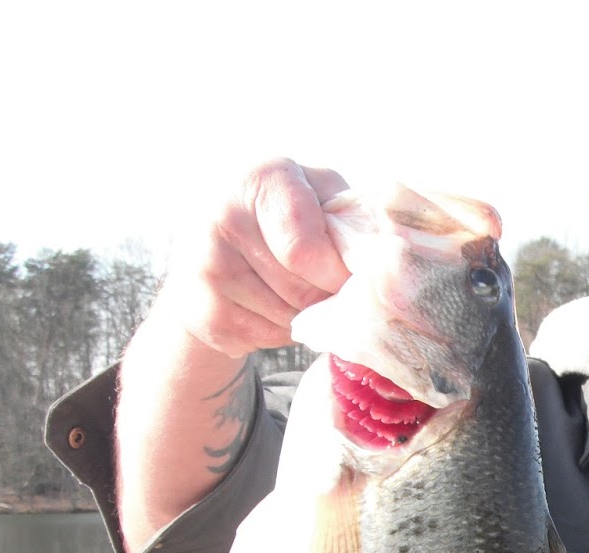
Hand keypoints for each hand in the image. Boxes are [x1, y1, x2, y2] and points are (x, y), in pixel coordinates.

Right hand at [157, 158, 351, 359]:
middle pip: (303, 290)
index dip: (337, 274)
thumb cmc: (291, 216)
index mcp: (262, 178)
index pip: (307, 251)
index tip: (347, 274)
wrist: (219, 245)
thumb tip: (386, 263)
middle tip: (325, 282)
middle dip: (326, 295)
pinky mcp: (202, 311)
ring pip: (288, 318)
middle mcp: (223, 215)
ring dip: (308, 316)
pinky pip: (267, 338)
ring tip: (296, 289)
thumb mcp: (322, 197)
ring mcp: (205, 266)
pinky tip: (272, 305)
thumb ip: (353, 217)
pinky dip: (282, 331)